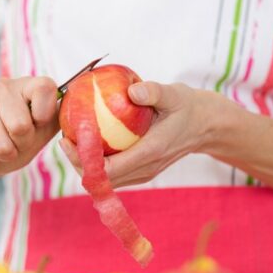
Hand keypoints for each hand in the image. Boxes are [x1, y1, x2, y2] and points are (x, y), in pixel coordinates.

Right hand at [0, 77, 58, 181]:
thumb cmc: (19, 140)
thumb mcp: (43, 131)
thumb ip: (57, 120)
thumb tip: (76, 116)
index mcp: (30, 85)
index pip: (45, 89)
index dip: (44, 115)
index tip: (39, 123)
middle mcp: (5, 87)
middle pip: (20, 127)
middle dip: (22, 145)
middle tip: (18, 142)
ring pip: (1, 145)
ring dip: (4, 156)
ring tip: (2, 149)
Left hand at [60, 81, 215, 187]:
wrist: (206, 126)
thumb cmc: (188, 107)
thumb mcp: (174, 94)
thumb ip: (153, 92)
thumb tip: (131, 90)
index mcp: (151, 152)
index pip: (109, 169)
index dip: (83, 160)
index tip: (68, 139)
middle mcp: (146, 169)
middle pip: (102, 180)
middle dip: (78, 163)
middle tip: (65, 138)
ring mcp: (144, 173)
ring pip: (106, 181)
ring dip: (86, 165)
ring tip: (73, 140)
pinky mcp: (143, 171)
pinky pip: (114, 174)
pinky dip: (98, 164)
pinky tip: (89, 143)